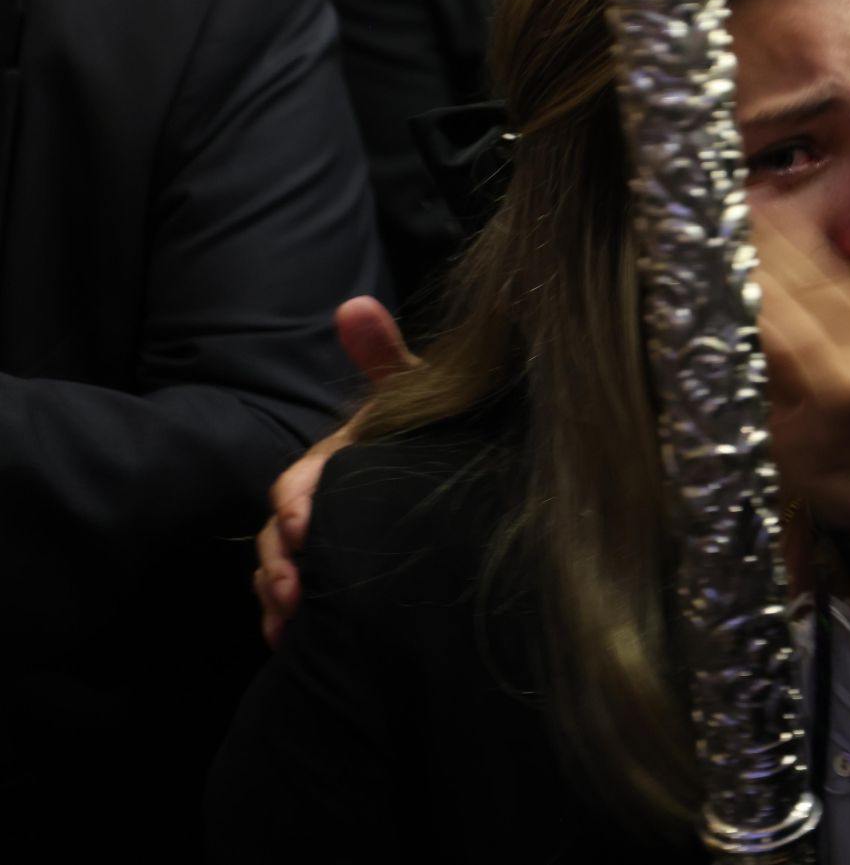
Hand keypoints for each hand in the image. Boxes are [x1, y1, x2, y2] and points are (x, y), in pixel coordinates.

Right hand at [253, 296, 416, 648]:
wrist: (474, 486)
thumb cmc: (440, 432)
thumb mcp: (417, 397)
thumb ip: (385, 357)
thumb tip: (353, 304)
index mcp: (338, 461)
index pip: (298, 481)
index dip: (295, 499)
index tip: (304, 521)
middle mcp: (324, 502)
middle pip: (280, 533)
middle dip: (279, 559)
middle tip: (295, 587)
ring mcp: (328, 542)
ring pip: (281, 569)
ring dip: (277, 593)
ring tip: (292, 620)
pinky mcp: (337, 577)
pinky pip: (293, 603)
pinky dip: (284, 620)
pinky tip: (289, 641)